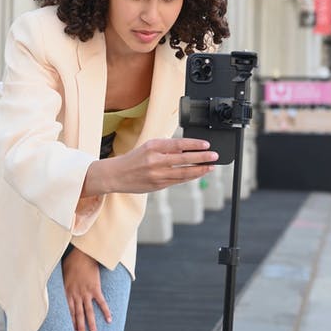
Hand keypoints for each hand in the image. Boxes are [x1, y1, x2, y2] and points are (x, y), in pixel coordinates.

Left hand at [61, 247, 111, 330]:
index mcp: (67, 293)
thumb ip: (62, 285)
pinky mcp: (95, 288)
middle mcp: (76, 295)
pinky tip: (109, 320)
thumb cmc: (71, 262)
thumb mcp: (62, 275)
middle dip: (80, 328)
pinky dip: (106, 311)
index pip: (68, 312)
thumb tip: (57, 290)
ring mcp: (86, 293)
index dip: (71, 323)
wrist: (82, 254)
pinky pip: (101, 302)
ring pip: (89, 312)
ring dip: (92, 324)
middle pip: (78, 315)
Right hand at [82, 137, 217, 196]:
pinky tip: (198, 174)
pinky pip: (177, 181)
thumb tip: (185, 148)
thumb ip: (166, 147)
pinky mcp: (158, 186)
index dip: (194, 144)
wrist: (116, 175)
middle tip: (214, 156)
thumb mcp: (148, 147)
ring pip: (183, 173)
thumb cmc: (133, 159)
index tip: (206, 144)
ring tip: (210, 167)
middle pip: (183, 159)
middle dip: (202, 158)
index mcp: (152, 147)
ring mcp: (157, 175)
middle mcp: (155, 161)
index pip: (178, 144)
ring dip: (199, 170)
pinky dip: (189, 177)